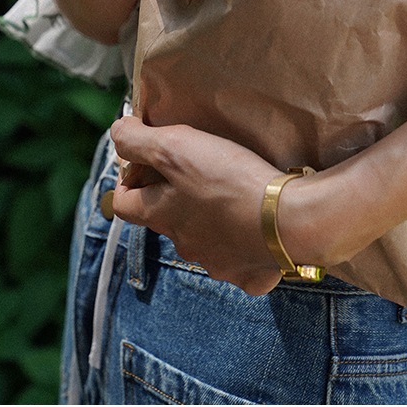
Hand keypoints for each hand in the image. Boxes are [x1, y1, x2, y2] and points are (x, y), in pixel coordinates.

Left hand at [111, 116, 285, 294]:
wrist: (288, 222)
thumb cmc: (228, 181)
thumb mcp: (175, 147)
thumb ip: (137, 140)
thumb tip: (118, 132)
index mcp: (161, 215)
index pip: (122, 203)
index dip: (129, 180)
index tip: (148, 163)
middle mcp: (183, 244)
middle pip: (166, 219)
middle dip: (175, 196)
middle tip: (198, 169)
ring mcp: (216, 263)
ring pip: (203, 239)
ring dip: (209, 219)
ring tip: (233, 193)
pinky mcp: (248, 274)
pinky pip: (240, 260)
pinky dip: (243, 244)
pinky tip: (258, 224)